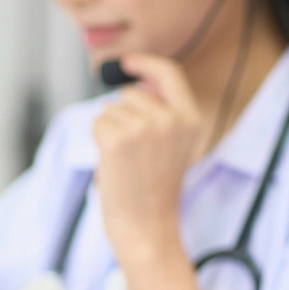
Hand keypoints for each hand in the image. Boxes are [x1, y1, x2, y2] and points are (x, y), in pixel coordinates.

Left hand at [91, 54, 202, 265]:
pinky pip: (97, 122)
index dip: (146, 64)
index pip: (170, 74)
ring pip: (111, 109)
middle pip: (130, 94)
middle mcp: (171, 119)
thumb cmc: (153, 190)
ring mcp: (145, 127)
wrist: (147, 226)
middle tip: (133, 154)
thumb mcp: (172, 146)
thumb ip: (162, 112)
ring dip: (110, 130)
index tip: (127, 62)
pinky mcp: (118, 138)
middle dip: (123, 116)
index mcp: (191, 119)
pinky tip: (112, 163)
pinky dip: (98, 140)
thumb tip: (139, 82)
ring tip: (125, 161)